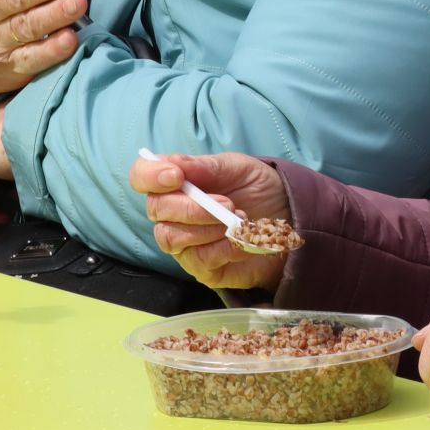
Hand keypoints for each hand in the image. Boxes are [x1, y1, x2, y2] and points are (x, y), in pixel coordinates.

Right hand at [129, 151, 288, 292]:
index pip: (141, 177)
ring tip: (239, 220)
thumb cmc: (257, 189)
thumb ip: (206, 166)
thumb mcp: (238, 167)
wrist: (288, 219)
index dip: (150, 176)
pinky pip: (198, 259)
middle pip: (156, 210)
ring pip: (171, 237)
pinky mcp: (200, 267)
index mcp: (176, 183)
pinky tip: (242, 240)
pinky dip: (223, 247)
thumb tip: (173, 162)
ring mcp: (183, 242)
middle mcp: (171, 213)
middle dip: (192, 208)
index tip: (176, 177)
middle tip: (228, 204)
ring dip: (207, 228)